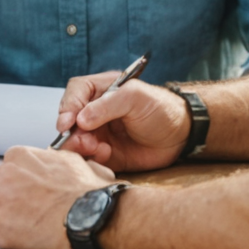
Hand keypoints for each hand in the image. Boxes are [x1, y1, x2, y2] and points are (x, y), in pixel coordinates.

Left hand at [0, 146, 118, 248]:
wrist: (93, 219)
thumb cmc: (89, 193)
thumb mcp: (75, 162)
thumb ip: (56, 160)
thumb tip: (59, 162)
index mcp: (19, 156)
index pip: (7, 168)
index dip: (19, 182)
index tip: (28, 192)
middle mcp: (2, 175)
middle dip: (6, 196)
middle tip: (25, 209)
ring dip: (1, 216)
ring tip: (23, 226)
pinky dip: (3, 237)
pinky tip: (22, 239)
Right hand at [54, 75, 188, 170]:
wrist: (181, 135)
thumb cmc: (161, 108)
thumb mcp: (136, 97)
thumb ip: (107, 105)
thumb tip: (80, 119)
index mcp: (100, 90)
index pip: (75, 94)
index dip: (67, 107)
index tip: (67, 123)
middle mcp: (95, 111)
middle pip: (70, 120)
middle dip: (73, 132)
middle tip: (85, 141)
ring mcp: (99, 133)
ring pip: (76, 140)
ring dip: (81, 146)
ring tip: (97, 149)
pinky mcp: (105, 153)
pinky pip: (89, 157)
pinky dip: (93, 158)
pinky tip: (107, 154)